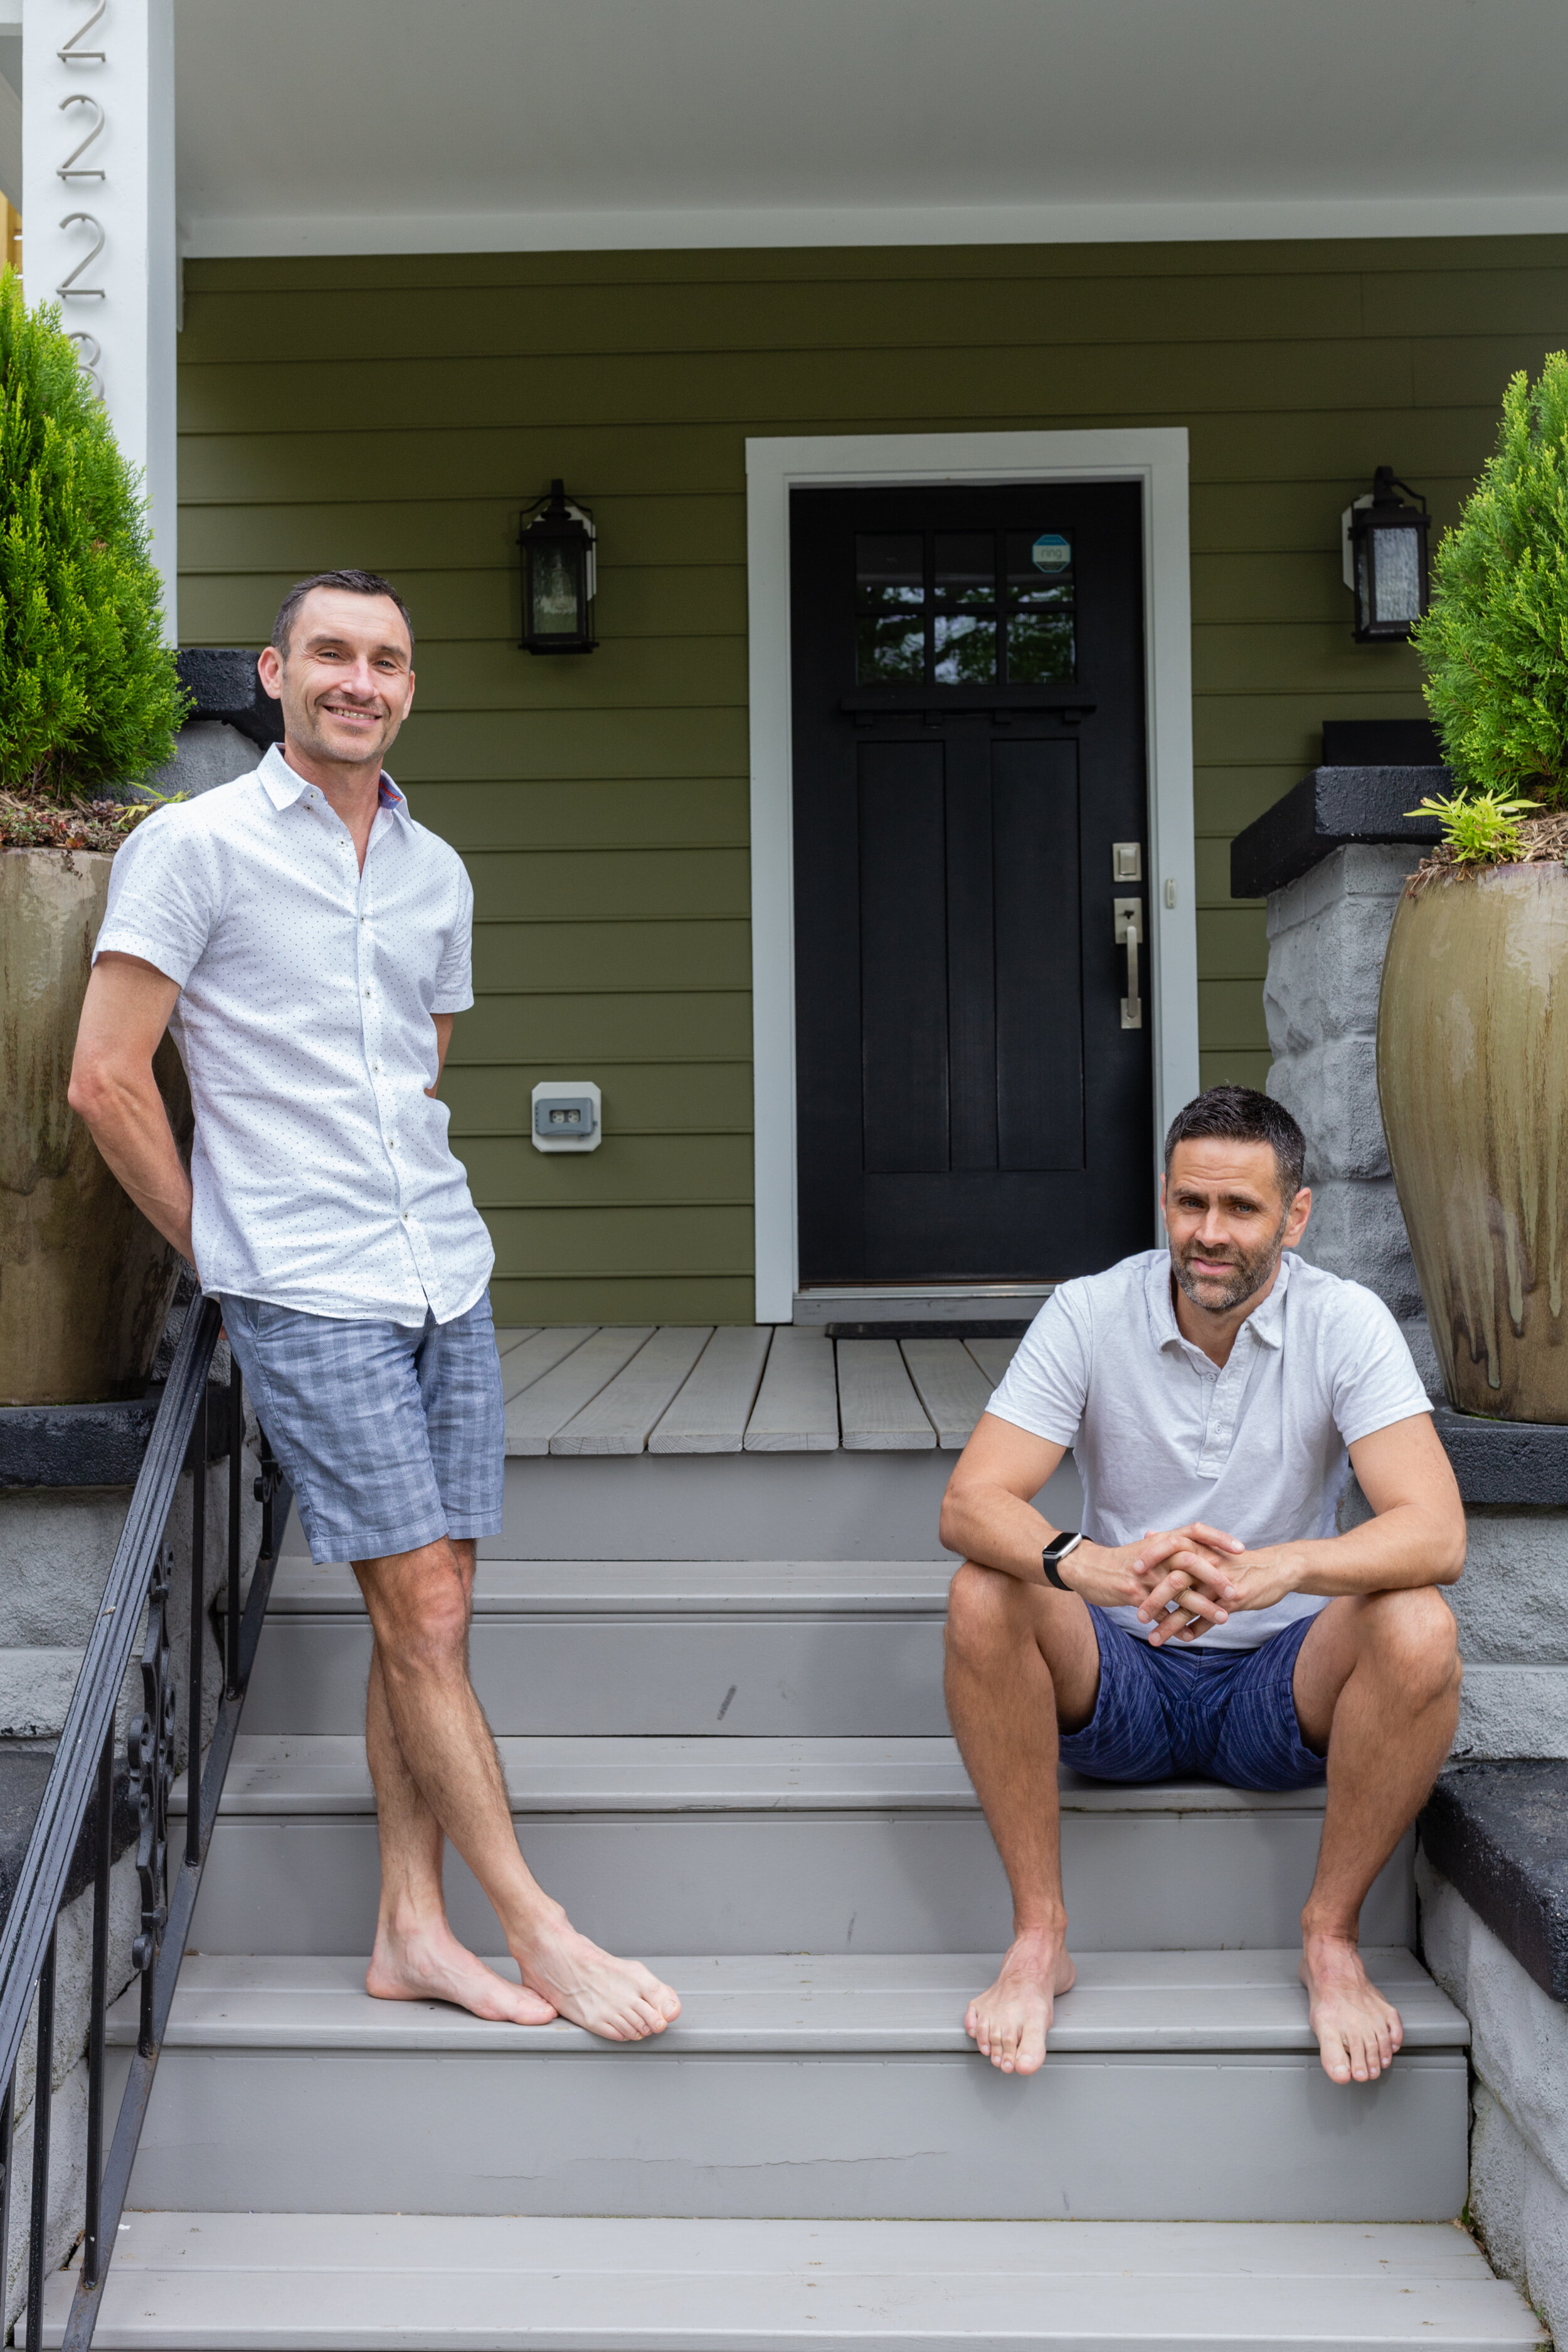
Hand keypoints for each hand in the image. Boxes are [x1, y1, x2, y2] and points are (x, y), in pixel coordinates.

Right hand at [1064, 1523, 1242, 1640]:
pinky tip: (1188, 1636)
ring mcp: (1145, 1575)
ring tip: (1223, 1618)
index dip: (1219, 1538)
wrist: (1085, 1567)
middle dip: (1216, 1578)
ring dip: (1203, 1607)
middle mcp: (1156, 1556)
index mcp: (1161, 1541)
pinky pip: (1160, 1613)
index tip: (1241, 1549)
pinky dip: (1175, 1626)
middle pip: (1192, 1562)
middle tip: (1236, 1592)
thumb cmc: (1119, 1561)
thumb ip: (1169, 1550)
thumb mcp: (1146, 1550)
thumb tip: (1193, 1549)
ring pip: (1180, 1591)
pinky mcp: (1134, 1594)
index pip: (1195, 1530)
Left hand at [1139, 1537, 1305, 1644]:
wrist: (1276, 1568)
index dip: (1150, 1559)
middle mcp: (1209, 1564)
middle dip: (1154, 1601)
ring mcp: (1222, 1583)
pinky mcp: (1235, 1600)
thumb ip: (1178, 1544)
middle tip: (1137, 1616)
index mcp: (1201, 1548)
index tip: (1131, 1573)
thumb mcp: (1209, 1547)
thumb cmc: (1236, 1560)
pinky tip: (1183, 1639)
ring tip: (1154, 1639)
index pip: (1170, 1549)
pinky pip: (1210, 1619)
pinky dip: (1195, 1630)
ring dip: (1170, 1624)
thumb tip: (1149, 1535)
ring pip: (1190, 1606)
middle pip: (1175, 1581)